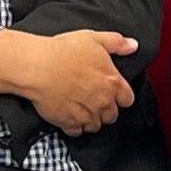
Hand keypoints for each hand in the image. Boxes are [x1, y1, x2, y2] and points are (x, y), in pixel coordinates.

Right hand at [1, 29, 140, 134]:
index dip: (120, 96)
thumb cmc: (63, 52)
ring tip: (81, 109)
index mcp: (112, 82)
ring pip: (95, 125)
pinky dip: (74, 126)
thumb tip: (132, 45)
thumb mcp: (94, 38)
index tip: (113, 93)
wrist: (38, 67)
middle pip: (111, 115)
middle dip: (105, 109)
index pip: (127, 99)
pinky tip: (68, 116)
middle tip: (94, 100)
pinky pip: (77, 132)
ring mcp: (86, 114)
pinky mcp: (68, 123)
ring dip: (91, 119)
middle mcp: (102, 101)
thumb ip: (117, 43)